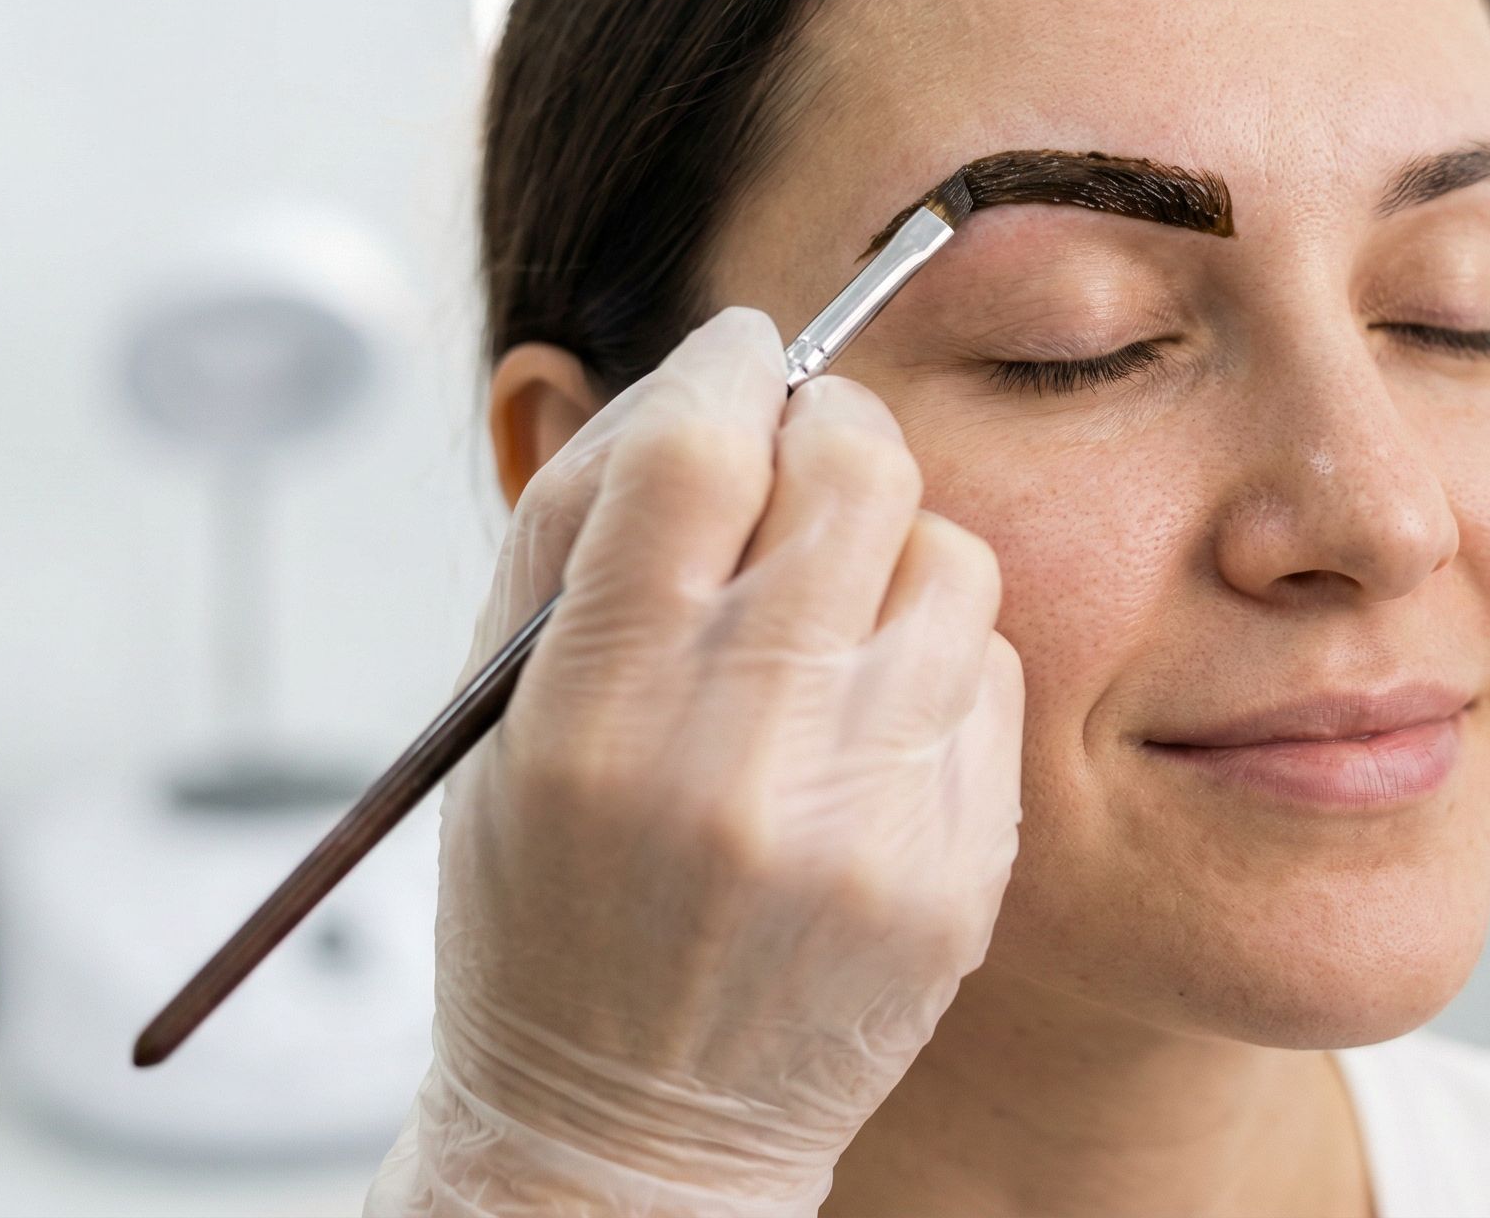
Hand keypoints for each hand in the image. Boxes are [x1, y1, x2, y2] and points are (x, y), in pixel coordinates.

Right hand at [366, 306, 1025, 1216]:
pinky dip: (935, 659)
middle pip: (852, 476)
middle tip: (803, 450)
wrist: (628, 1135)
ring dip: (893, 546)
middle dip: (830, 426)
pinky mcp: (958, 875)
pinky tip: (868, 712)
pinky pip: (993, 674)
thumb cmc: (544, 911)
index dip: (727, 367)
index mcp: (592, 715)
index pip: (693, 454)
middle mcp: (736, 766)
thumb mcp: (496, 715)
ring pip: (949, 559)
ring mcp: (865, 825)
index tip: (742, 354)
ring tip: (832, 606)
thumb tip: (706, 376)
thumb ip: (578, 526)